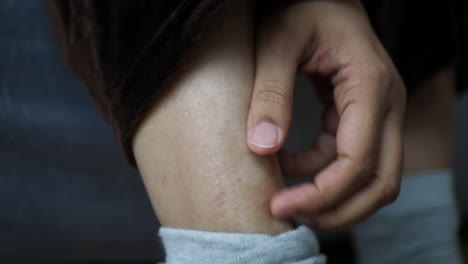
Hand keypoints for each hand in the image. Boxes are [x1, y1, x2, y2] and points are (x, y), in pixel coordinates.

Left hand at [247, 0, 405, 228]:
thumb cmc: (301, 10)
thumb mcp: (277, 42)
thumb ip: (270, 92)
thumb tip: (262, 148)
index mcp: (370, 85)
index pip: (360, 161)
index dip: (322, 193)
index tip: (279, 203)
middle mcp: (387, 105)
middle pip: (382, 183)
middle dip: (336, 210)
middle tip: (288, 214)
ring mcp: (380, 114)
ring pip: (374, 180)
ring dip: (333, 200)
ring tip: (286, 198)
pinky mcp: (364, 119)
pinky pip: (353, 162)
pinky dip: (322, 175)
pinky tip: (288, 165)